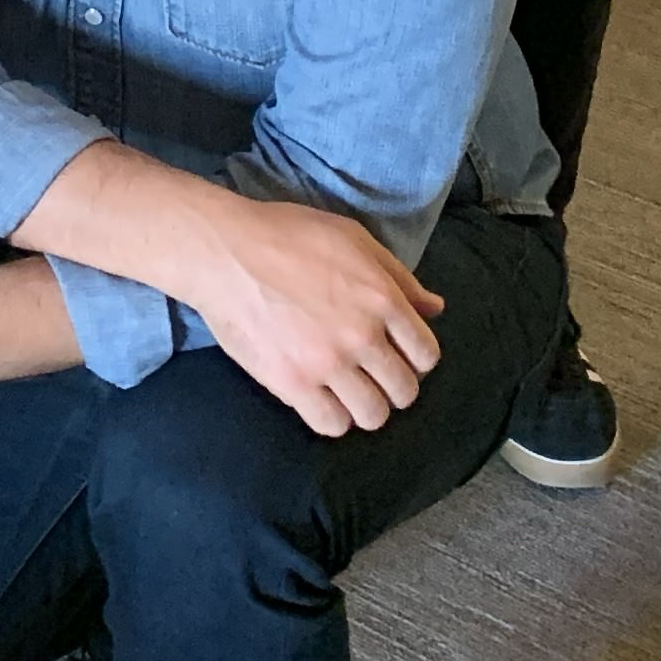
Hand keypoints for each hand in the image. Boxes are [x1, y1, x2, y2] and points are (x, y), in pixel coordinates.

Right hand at [180, 201, 445, 439]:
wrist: (225, 252)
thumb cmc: (287, 235)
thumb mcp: (353, 238)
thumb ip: (398, 276)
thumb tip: (435, 307)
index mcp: (382, 298)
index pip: (426, 354)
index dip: (415, 358)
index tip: (395, 354)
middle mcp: (362, 336)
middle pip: (404, 391)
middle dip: (393, 386)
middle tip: (371, 375)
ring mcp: (327, 363)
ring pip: (372, 415)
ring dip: (365, 407)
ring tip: (347, 391)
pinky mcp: (292, 383)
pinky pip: (332, 425)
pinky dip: (333, 418)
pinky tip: (321, 398)